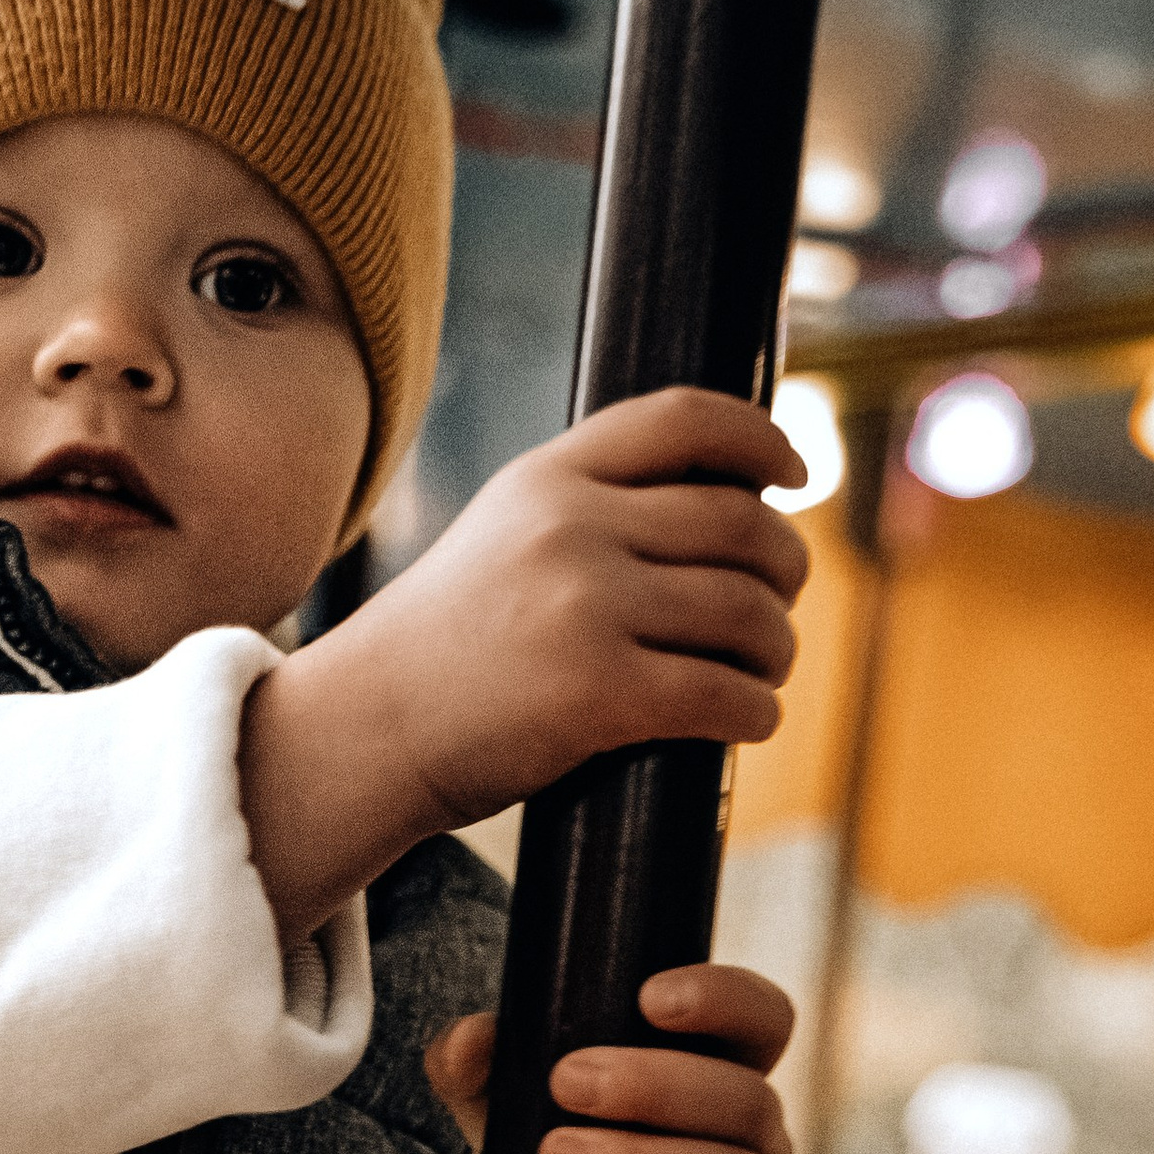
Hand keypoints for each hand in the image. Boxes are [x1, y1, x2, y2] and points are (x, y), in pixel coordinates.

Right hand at [239, 388, 806, 938]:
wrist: (362, 734)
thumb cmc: (442, 651)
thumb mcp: (500, 539)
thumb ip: (586, 510)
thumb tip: (724, 504)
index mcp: (548, 477)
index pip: (686, 420)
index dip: (761, 440)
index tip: (792, 477)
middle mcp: (571, 529)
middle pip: (742, 526)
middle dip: (785, 569)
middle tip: (776, 607)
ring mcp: (585, 609)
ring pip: (748, 614)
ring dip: (776, 649)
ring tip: (762, 671)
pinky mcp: (598, 694)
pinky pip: (725, 694)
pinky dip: (756, 711)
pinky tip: (748, 719)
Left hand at [424, 961, 796, 1153]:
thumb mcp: (515, 1119)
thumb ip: (482, 1070)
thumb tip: (471, 1041)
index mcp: (722, 1078)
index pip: (761, 1019)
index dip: (724, 998)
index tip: (648, 999)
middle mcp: (760, 1143)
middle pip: (745, 1099)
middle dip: (654, 1086)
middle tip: (563, 1085)